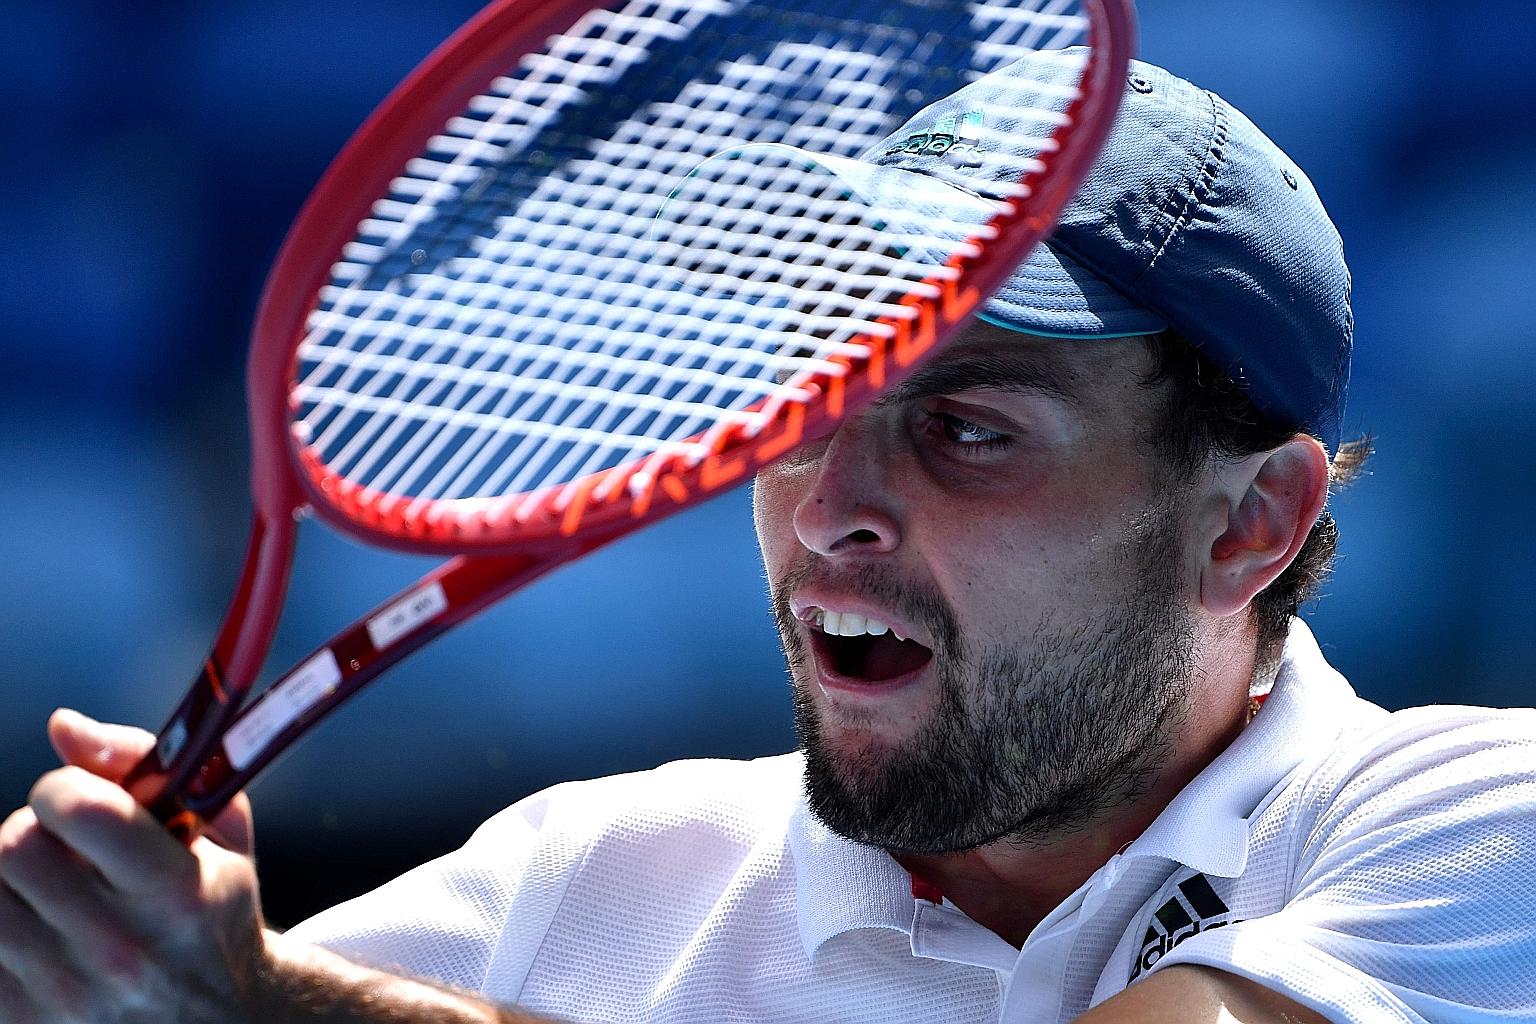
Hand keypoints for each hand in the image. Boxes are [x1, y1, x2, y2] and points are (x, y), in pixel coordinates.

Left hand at [0, 709, 269, 1022]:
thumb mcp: (218, 828)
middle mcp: (119, 946)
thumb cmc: (214, 910)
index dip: (66, 787)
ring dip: (5, 880)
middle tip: (63, 847)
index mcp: (175, 891)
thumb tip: (61, 725)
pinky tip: (31, 924)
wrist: (221, 1020)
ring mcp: (63, 991)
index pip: (76, 806)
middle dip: (30, 833)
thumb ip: (145, 760)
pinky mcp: (19, 1020)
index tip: (83, 802)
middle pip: (11, 849)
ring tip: (45, 888)